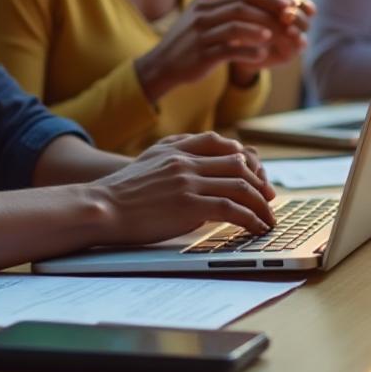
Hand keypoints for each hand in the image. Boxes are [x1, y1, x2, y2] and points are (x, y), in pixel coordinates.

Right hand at [76, 132, 276, 243]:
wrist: (101, 208)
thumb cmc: (122, 192)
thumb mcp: (148, 161)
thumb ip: (174, 156)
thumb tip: (200, 164)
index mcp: (177, 148)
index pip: (221, 143)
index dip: (244, 158)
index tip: (254, 175)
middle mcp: (187, 161)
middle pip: (238, 164)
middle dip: (260, 183)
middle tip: (269, 199)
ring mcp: (189, 182)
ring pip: (241, 187)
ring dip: (261, 205)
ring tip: (268, 219)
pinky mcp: (190, 206)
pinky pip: (232, 209)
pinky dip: (251, 219)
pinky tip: (256, 228)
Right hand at [135, 0, 301, 99]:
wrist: (161, 65)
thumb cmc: (183, 43)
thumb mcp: (191, 19)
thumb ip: (206, 5)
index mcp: (206, 4)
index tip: (288, 5)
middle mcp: (203, 15)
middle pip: (242, 8)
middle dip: (269, 12)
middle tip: (288, 20)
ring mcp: (201, 35)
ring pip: (235, 27)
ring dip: (258, 30)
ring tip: (274, 35)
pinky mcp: (201, 55)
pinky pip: (228, 51)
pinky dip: (247, 52)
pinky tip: (261, 55)